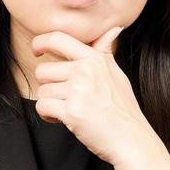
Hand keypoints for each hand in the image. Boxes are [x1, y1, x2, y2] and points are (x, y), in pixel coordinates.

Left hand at [28, 27, 154, 167]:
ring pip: (42, 91)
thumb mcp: (117, 74)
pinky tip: (65, 119)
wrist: (131, 139)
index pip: (58, 38)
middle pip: (43, 70)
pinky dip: (48, 116)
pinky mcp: (71, 111)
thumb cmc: (123, 109)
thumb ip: (106, 52)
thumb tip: (113, 29)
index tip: (38, 50)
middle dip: (49, 87)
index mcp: (95, 59)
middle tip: (67, 98)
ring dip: (51, 103)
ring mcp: (78, 90)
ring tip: (70, 110)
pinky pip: (42, 107)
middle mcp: (86, 71)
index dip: (41, 42)